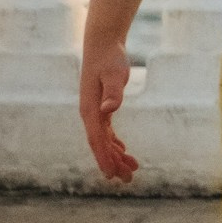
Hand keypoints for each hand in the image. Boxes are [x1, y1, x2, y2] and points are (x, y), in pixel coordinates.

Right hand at [80, 40, 138, 182]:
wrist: (102, 43)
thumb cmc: (109, 58)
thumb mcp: (115, 74)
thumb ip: (113, 92)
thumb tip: (109, 110)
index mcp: (90, 110)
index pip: (96, 140)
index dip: (104, 158)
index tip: (112, 175)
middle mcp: (90, 113)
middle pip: (100, 145)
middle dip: (113, 162)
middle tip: (128, 179)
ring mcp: (94, 111)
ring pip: (104, 140)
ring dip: (116, 155)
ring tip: (131, 170)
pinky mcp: (101, 106)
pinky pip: (107, 131)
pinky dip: (114, 143)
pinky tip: (123, 151)